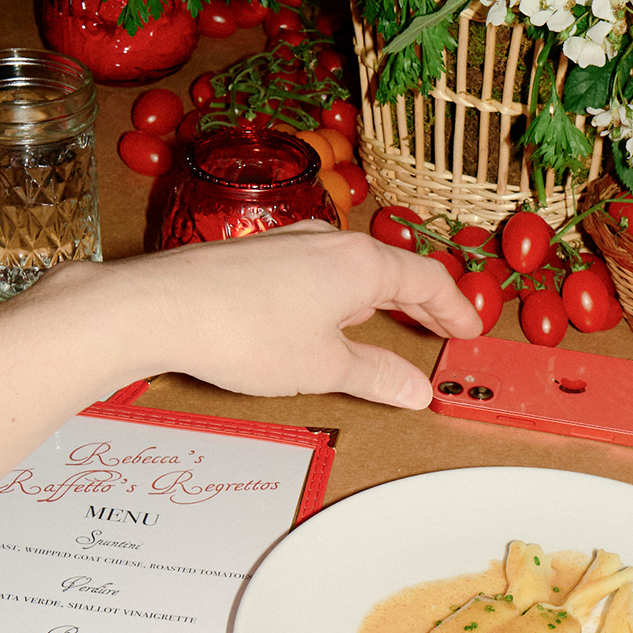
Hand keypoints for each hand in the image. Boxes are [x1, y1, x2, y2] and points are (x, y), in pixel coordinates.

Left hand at [35, 223, 481, 408]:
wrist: (161, 308)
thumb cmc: (246, 334)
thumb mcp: (323, 367)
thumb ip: (376, 376)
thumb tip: (416, 390)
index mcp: (361, 263)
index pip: (426, 280)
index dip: (454, 309)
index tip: (470, 331)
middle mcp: (330, 242)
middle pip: (391, 271)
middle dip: (420, 303)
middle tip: (442, 330)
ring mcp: (291, 244)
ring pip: (352, 269)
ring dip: (377, 298)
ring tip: (388, 324)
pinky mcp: (257, 256)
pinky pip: (318, 273)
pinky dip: (340, 297)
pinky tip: (325, 319)